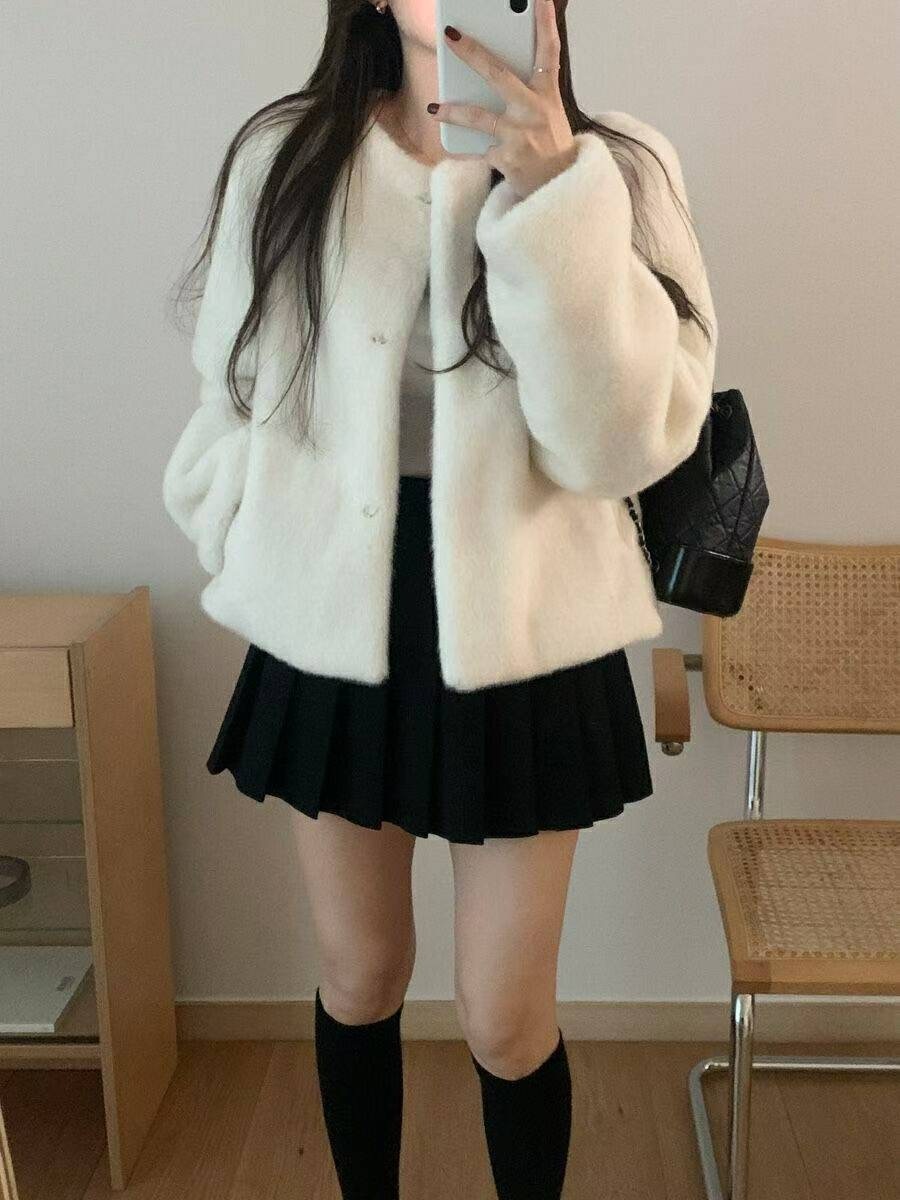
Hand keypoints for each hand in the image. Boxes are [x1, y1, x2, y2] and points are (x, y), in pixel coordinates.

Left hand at [429, 0, 576, 199]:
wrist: (558, 189)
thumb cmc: (550, 146)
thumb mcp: (548, 113)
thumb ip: (528, 90)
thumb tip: (493, 69)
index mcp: (547, 94)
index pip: (548, 50)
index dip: (544, 21)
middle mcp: (534, 110)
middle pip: (499, 74)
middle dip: (472, 53)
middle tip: (450, 35)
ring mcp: (519, 135)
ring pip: (478, 116)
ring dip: (452, 111)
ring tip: (435, 108)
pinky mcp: (506, 159)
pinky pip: (476, 149)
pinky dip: (462, 146)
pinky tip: (447, 141)